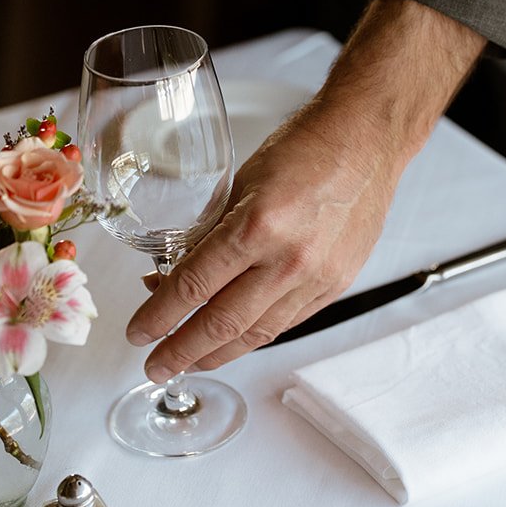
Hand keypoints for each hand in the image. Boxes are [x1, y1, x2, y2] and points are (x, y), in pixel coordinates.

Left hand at [127, 95, 400, 378]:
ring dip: (218, 353)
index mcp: (259, 225)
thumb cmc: (305, 147)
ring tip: (190, 363)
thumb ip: (212, 231)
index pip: (194, 285)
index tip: (139, 331)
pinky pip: (287, 322)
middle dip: (181, 351)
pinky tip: (235, 341)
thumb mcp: (241, 182)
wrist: (366, 140)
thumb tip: (175, 270)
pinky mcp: (336, 285)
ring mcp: (317, 277)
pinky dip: (255, 336)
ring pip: (257, 333)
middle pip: (222, 323)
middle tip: (156, 366)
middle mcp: (289, 259)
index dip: (159, 315)